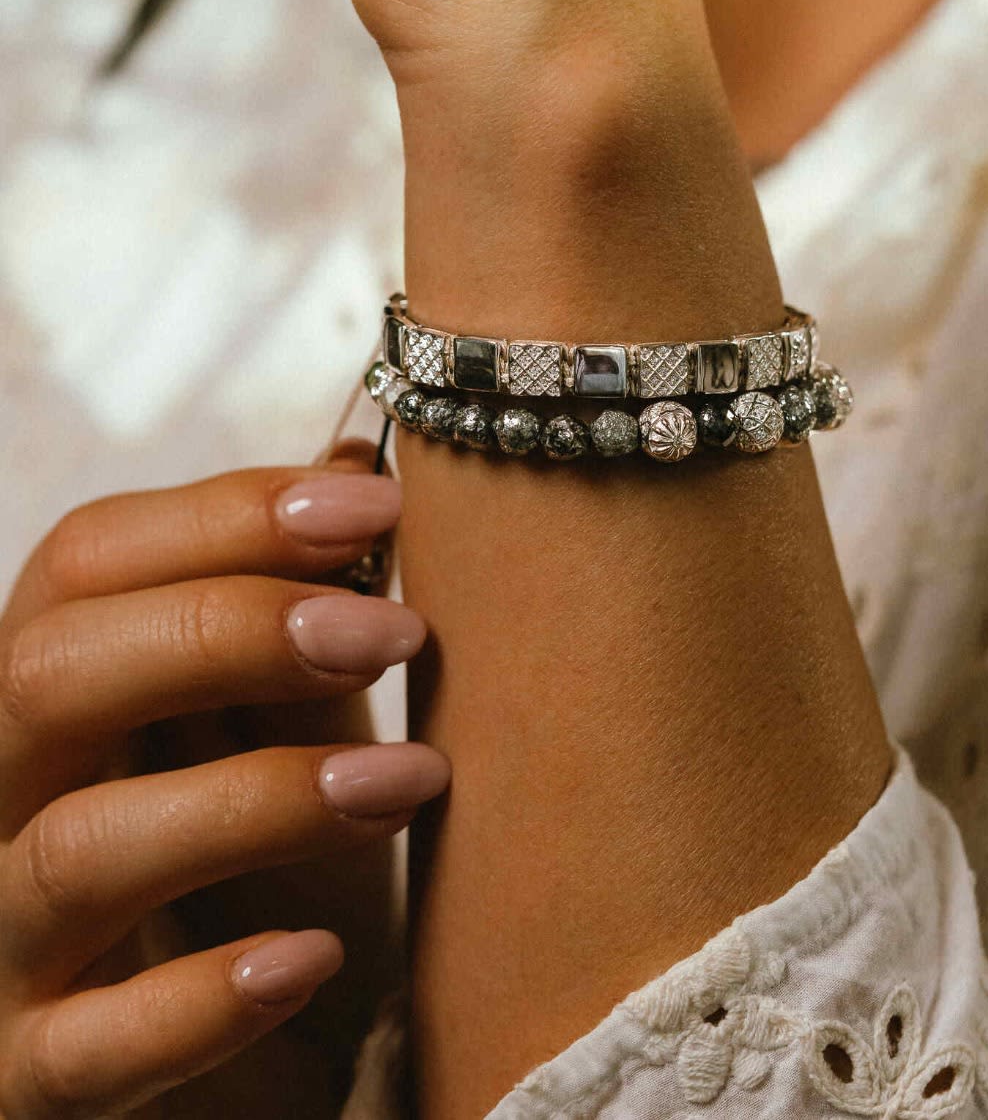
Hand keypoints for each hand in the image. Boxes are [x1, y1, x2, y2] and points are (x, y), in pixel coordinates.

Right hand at [0, 453, 447, 1118]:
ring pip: (82, 845)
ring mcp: (0, 946)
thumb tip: (357, 462)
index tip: (381, 508)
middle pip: (51, 670)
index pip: (87, 559)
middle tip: (398, 633)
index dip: (230, 515)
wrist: (274, 1064)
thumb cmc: (277, 864)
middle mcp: (0, 798)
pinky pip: (88, 1051)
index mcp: (58, 689)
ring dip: (263, 796)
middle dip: (233, 629)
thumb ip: (306, 613)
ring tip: (415, 779)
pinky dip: (205, 999)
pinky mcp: (31, 1082)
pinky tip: (312, 958)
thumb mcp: (296, 722)